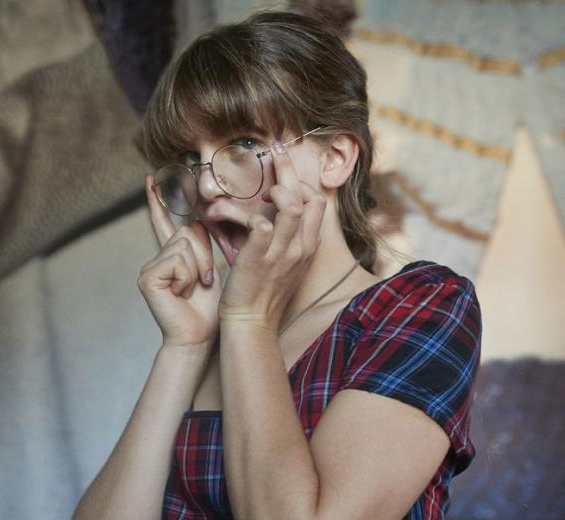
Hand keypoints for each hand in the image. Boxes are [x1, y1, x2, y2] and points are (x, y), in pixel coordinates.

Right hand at [139, 175, 222, 349]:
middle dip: (203, 255)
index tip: (150, 180)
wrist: (199, 339)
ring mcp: (149, 268)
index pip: (165, 223)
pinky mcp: (147, 278)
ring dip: (197, 268)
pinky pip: (177, 259)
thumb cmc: (209, 310)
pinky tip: (180, 293)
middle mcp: (157, 259)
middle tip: (203, 282)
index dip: (157, 202)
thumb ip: (202, 246)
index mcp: (172, 256)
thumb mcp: (211, 270)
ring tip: (192, 290)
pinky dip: (186, 276)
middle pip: (187, 232)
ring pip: (184, 244)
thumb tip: (195, 223)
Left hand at [219, 141, 324, 329]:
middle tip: (275, 152)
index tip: (285, 169)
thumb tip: (276, 213)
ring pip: (291, 207)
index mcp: (308, 246)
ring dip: (276, 191)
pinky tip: (246, 220)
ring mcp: (281, 253)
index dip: (302, 181)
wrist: (251, 321)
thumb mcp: (286, 261)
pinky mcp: (258, 258)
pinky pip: (262, 226)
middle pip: (309, 197)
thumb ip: (287, 236)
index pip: (317, 201)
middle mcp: (300, 247)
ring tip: (263, 191)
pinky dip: (253, 217)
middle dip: (291, 171)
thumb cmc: (264, 291)